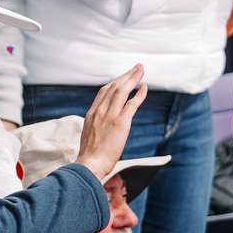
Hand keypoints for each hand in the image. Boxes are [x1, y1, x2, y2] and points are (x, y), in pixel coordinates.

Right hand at [76, 65, 146, 181]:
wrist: (89, 165)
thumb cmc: (89, 157)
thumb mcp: (88, 136)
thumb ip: (95, 126)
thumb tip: (101, 127)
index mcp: (91, 114)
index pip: (104, 92)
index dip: (115, 82)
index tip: (123, 77)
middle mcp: (100, 111)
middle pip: (114, 86)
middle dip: (126, 75)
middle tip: (136, 67)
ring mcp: (109, 116)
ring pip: (122, 90)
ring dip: (133, 78)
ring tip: (141, 70)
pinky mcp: (120, 123)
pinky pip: (131, 104)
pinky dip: (139, 94)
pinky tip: (144, 87)